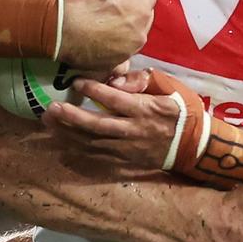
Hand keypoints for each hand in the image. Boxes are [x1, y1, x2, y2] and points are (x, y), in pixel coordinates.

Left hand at [40, 76, 177, 170]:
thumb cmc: (180, 109)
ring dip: (68, 133)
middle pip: (98, 126)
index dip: (95, 90)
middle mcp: (134, 131)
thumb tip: (116, 80)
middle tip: (52, 108)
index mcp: (146, 110)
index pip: (116, 100)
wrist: (193, 145)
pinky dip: (77, 149)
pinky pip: (97, 156)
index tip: (76, 81)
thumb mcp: (169, 87)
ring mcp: (128, 149)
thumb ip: (142, 80)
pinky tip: (61, 140)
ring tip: (49, 122)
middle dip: (72, 117)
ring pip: (93, 143)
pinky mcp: (125, 161)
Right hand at [58, 0, 155, 73]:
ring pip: (132, 36)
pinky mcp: (110, 64)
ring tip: (113, 19)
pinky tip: (105, 44)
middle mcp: (138, 34)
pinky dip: (115, 51)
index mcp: (140, 11)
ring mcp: (125, 52)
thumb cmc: (82, 3)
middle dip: (137, 5)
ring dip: (127, 28)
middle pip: (144, 15)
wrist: (59, 32)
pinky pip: (118, 57)